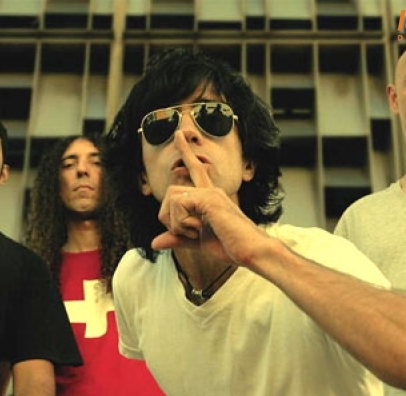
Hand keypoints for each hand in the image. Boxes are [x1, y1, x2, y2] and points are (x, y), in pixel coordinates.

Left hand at [151, 132, 269, 264]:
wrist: (251, 251)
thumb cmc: (231, 246)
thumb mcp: (198, 242)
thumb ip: (177, 239)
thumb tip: (154, 242)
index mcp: (210, 197)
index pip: (195, 169)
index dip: (186, 151)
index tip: (178, 134)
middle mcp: (210, 190)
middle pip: (170, 194)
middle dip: (169, 219)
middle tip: (191, 234)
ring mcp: (210, 193)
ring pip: (171, 199)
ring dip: (177, 223)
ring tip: (197, 232)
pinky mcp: (209, 199)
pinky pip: (178, 205)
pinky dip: (182, 224)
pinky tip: (200, 230)